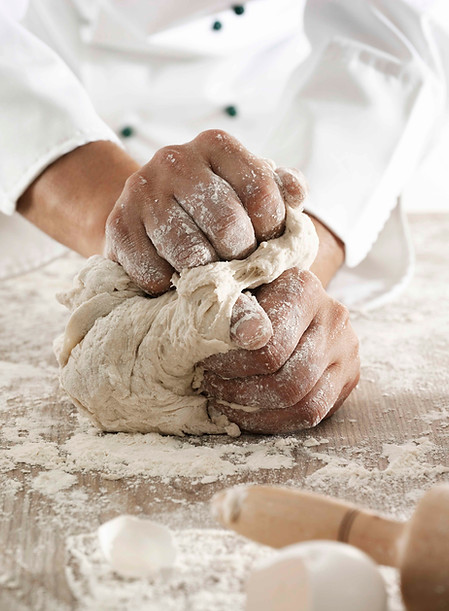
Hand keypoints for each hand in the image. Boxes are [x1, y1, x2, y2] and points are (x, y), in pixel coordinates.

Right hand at [104, 129, 305, 295]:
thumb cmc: (213, 210)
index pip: (261, 193)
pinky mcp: (118, 226)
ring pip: (191, 255)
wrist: (148, 217)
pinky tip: (175, 275)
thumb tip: (297, 194)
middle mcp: (176, 160)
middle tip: (236, 266)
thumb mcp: (250, 192)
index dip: (272, 233)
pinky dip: (172, 287)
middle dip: (240, 258)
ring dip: (207, 277)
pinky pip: (156, 275)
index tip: (265, 245)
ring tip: (209, 274)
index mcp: (216, 145)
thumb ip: (281, 192)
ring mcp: (142, 192)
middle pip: (228, 226)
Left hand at [201, 268, 359, 433]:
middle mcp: (334, 319)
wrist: (291, 295)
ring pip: (304, 405)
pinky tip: (246, 412)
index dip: (232, 364)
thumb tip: (234, 337)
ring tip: (224, 400)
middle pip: (289, 380)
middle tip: (211, 386)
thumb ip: (234, 311)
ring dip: (256, 412)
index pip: (270, 346)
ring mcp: (346, 351)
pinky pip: (313, 415)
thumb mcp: (238, 290)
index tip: (206, 363)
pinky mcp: (348, 377)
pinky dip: (274, 421)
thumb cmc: (255, 292)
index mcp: (304, 289)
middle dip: (241, 392)